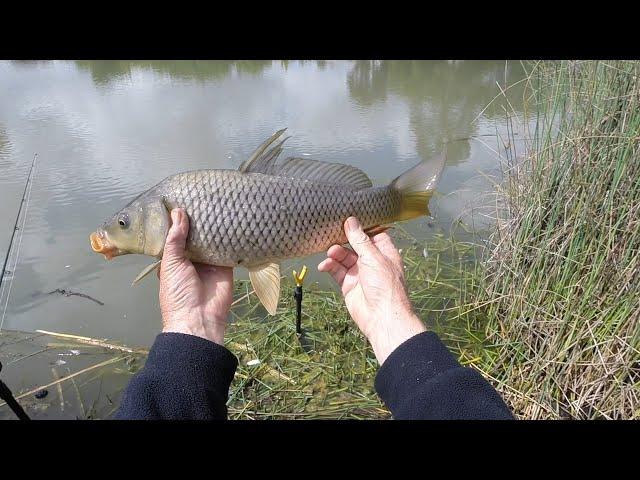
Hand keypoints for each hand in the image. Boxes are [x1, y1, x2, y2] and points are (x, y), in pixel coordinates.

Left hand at [159, 208, 232, 344]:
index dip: (177, 220)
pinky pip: (228, 248)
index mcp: (174, 259)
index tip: (181, 199)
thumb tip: (178, 212)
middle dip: (198, 221)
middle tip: (202, 197)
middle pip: (195, 235)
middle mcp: (191, 259)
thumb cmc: (178, 293)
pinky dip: (229, 236)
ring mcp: (209, 262)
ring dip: (213, 226)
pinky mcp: (226, 265)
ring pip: (212, 239)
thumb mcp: (171, 263)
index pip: (176, 235)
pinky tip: (231, 218)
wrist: (200, 319)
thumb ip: (175, 238)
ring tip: (216, 202)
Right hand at [318, 217, 425, 364]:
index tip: (348, 216)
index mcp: (384, 252)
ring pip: (344, 257)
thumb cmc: (385, 286)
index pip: (373, 234)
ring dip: (335, 253)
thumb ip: (360, 240)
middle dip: (344, 239)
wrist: (381, 317)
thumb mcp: (373, 258)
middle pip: (355, 244)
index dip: (361, 226)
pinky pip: (337, 271)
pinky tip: (324, 265)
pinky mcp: (348, 284)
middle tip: (332, 231)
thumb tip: (351, 221)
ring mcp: (359, 273)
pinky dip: (330, 266)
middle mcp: (372, 261)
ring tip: (330, 252)